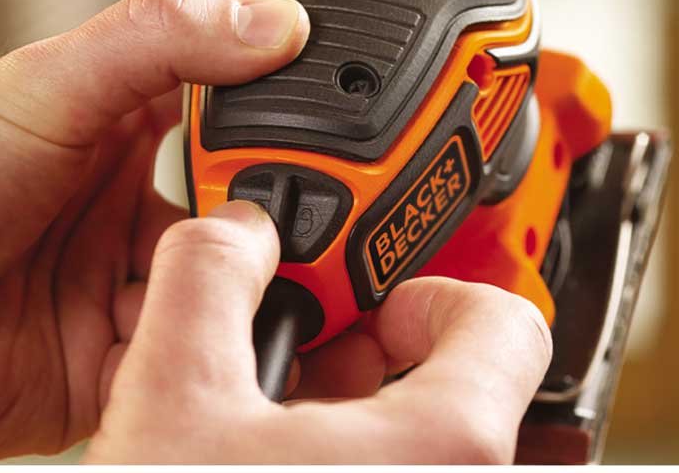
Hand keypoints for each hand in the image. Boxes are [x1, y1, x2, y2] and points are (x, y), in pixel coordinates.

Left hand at [0, 0, 309, 459]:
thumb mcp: (49, 86)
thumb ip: (162, 39)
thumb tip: (276, 24)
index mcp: (129, 136)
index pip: (238, 124)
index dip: (287, 132)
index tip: (332, 142)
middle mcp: (142, 212)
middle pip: (248, 217)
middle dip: (283, 227)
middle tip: (307, 228)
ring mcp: (135, 287)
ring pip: (231, 295)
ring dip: (255, 297)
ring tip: (266, 289)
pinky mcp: (125, 359)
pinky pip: (193, 361)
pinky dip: (217, 358)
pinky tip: (229, 344)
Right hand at [82, 199, 551, 463]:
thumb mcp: (173, 402)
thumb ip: (209, 279)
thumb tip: (237, 230)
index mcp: (446, 452)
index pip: (506, 322)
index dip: (435, 293)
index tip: (381, 306)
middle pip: (461, 389)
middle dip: (376, 364)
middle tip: (309, 370)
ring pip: (429, 450)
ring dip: (359, 424)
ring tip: (279, 433)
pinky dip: (359, 466)